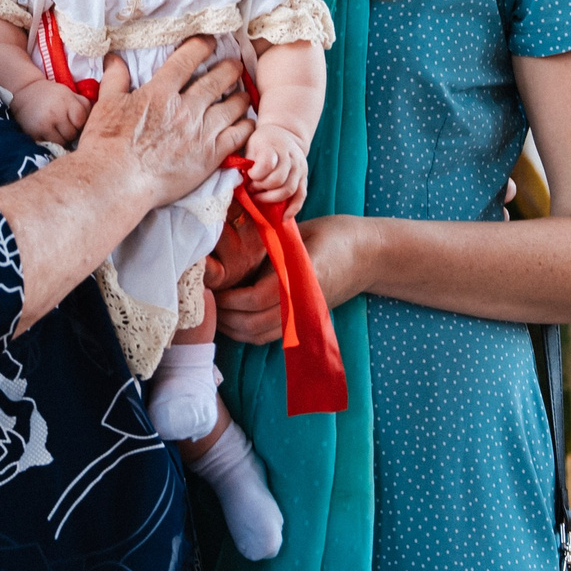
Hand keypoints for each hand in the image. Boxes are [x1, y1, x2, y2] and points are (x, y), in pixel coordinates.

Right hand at [11, 80, 90, 147]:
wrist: (25, 93)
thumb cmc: (53, 95)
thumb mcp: (70, 94)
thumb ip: (86, 106)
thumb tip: (100, 121)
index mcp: (66, 101)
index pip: (81, 121)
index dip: (80, 123)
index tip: (75, 121)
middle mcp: (55, 113)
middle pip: (72, 134)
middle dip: (72, 132)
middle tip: (65, 126)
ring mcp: (44, 124)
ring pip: (62, 142)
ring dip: (62, 139)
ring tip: (57, 130)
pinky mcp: (34, 134)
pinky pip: (49, 145)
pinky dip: (51, 142)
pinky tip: (49, 133)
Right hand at [75, 38, 252, 211]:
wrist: (117, 182)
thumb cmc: (107, 144)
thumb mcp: (106, 104)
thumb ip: (115, 79)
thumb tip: (114, 59)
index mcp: (160, 91)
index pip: (187, 60)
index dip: (202, 46)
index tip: (210, 42)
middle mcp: (185, 108)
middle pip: (217, 80)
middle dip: (229, 69)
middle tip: (235, 65)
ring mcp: (200, 132)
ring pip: (232, 107)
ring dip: (241, 96)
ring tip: (244, 93)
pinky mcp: (210, 156)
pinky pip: (237, 136)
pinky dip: (246, 126)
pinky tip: (247, 123)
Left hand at [213, 213, 379, 345]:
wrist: (368, 255)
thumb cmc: (334, 237)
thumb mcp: (301, 233)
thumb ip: (271, 244)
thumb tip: (232, 245)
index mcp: (302, 281)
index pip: (256, 299)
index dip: (229, 296)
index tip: (209, 284)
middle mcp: (302, 306)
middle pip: (253, 324)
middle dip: (224, 314)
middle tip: (203, 297)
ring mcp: (303, 318)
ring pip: (257, 335)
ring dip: (231, 326)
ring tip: (211, 307)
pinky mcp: (302, 324)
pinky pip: (268, 336)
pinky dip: (245, 331)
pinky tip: (231, 315)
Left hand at [241, 122, 309, 206]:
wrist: (283, 134)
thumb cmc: (262, 142)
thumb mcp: (251, 144)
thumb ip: (247, 162)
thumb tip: (239, 182)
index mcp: (274, 146)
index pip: (266, 165)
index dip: (255, 174)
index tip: (248, 175)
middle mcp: (290, 157)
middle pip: (277, 180)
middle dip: (261, 188)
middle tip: (251, 189)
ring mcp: (299, 168)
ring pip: (288, 189)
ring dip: (271, 198)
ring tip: (259, 197)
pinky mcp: (304, 178)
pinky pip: (301, 196)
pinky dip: (293, 208)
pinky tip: (284, 217)